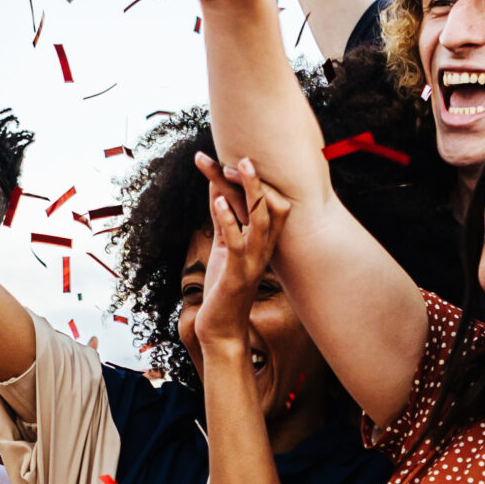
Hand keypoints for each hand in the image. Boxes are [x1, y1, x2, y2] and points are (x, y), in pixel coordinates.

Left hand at [195, 153, 291, 347]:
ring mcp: (254, 260)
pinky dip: (228, 220)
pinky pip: (236, 242)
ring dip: (249, 191)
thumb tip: (216, 188)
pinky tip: (217, 201)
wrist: (222, 329)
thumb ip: (222, 220)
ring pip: (259, 219)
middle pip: (268, 206)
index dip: (252, 182)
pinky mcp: (238, 273)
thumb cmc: (223, 288)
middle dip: (257, 180)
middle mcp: (264, 248)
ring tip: (237, 166)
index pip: (263, 204)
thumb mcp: (223, 247)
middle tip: (245, 154)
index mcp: (262, 241)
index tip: (235, 157)